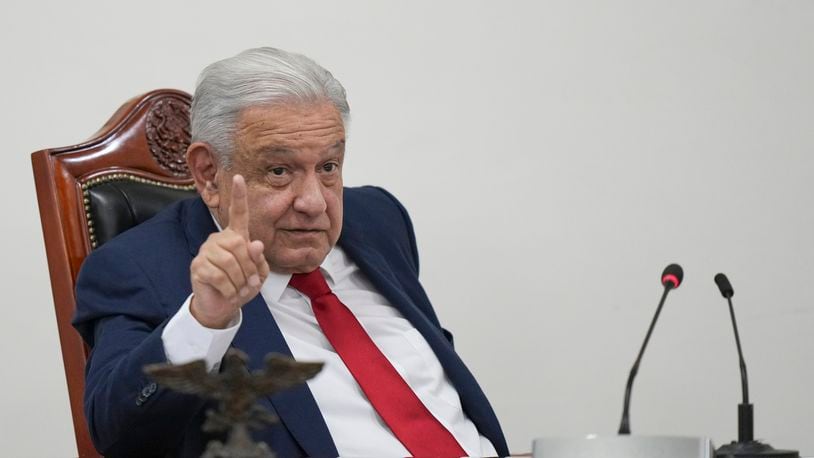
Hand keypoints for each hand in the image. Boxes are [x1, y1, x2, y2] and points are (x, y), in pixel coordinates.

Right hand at [189, 175, 269, 327]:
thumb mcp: (258, 275)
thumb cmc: (242, 286)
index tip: (239, 176)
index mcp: (236, 237)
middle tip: (249, 282)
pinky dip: (229, 289)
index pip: (238, 213)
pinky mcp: (197, 266)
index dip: (239, 196)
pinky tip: (228, 293)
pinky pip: (218, 276)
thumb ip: (259, 260)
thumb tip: (255, 244)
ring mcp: (206, 251)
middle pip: (239, 245)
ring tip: (239, 289)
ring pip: (229, 262)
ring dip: (240, 281)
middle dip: (249, 268)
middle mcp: (219, 239)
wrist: (223, 306)